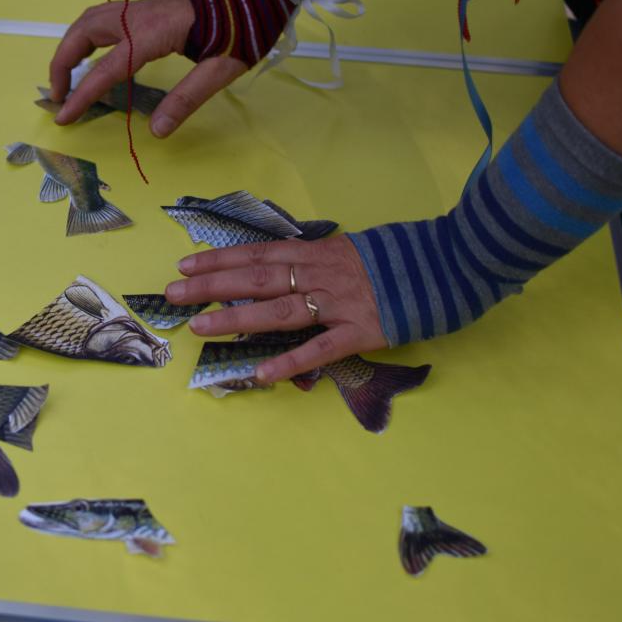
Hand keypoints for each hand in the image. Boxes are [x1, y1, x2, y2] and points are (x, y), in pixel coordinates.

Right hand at [49, 0, 247, 137]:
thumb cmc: (241, 28)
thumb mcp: (220, 70)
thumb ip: (186, 99)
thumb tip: (157, 131)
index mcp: (150, 34)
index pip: (104, 69)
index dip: (81, 96)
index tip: (63, 117)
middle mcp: (136, 17)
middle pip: (81, 34)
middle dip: (61, 64)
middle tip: (58, 96)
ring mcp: (138, 9)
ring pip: (88, 21)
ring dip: (70, 46)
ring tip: (67, 76)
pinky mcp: (145, 8)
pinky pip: (102, 19)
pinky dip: (84, 36)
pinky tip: (91, 54)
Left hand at [164, 237, 386, 382]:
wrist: (451, 260)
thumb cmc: (398, 256)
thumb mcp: (348, 247)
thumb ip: (314, 259)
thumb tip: (278, 266)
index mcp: (316, 252)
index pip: (257, 254)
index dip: (219, 259)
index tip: (184, 265)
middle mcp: (320, 274)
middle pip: (256, 279)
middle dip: (211, 285)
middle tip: (171, 293)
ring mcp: (339, 304)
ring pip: (279, 311)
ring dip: (236, 318)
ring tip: (199, 327)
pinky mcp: (362, 331)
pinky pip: (320, 349)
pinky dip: (289, 362)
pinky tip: (260, 374)